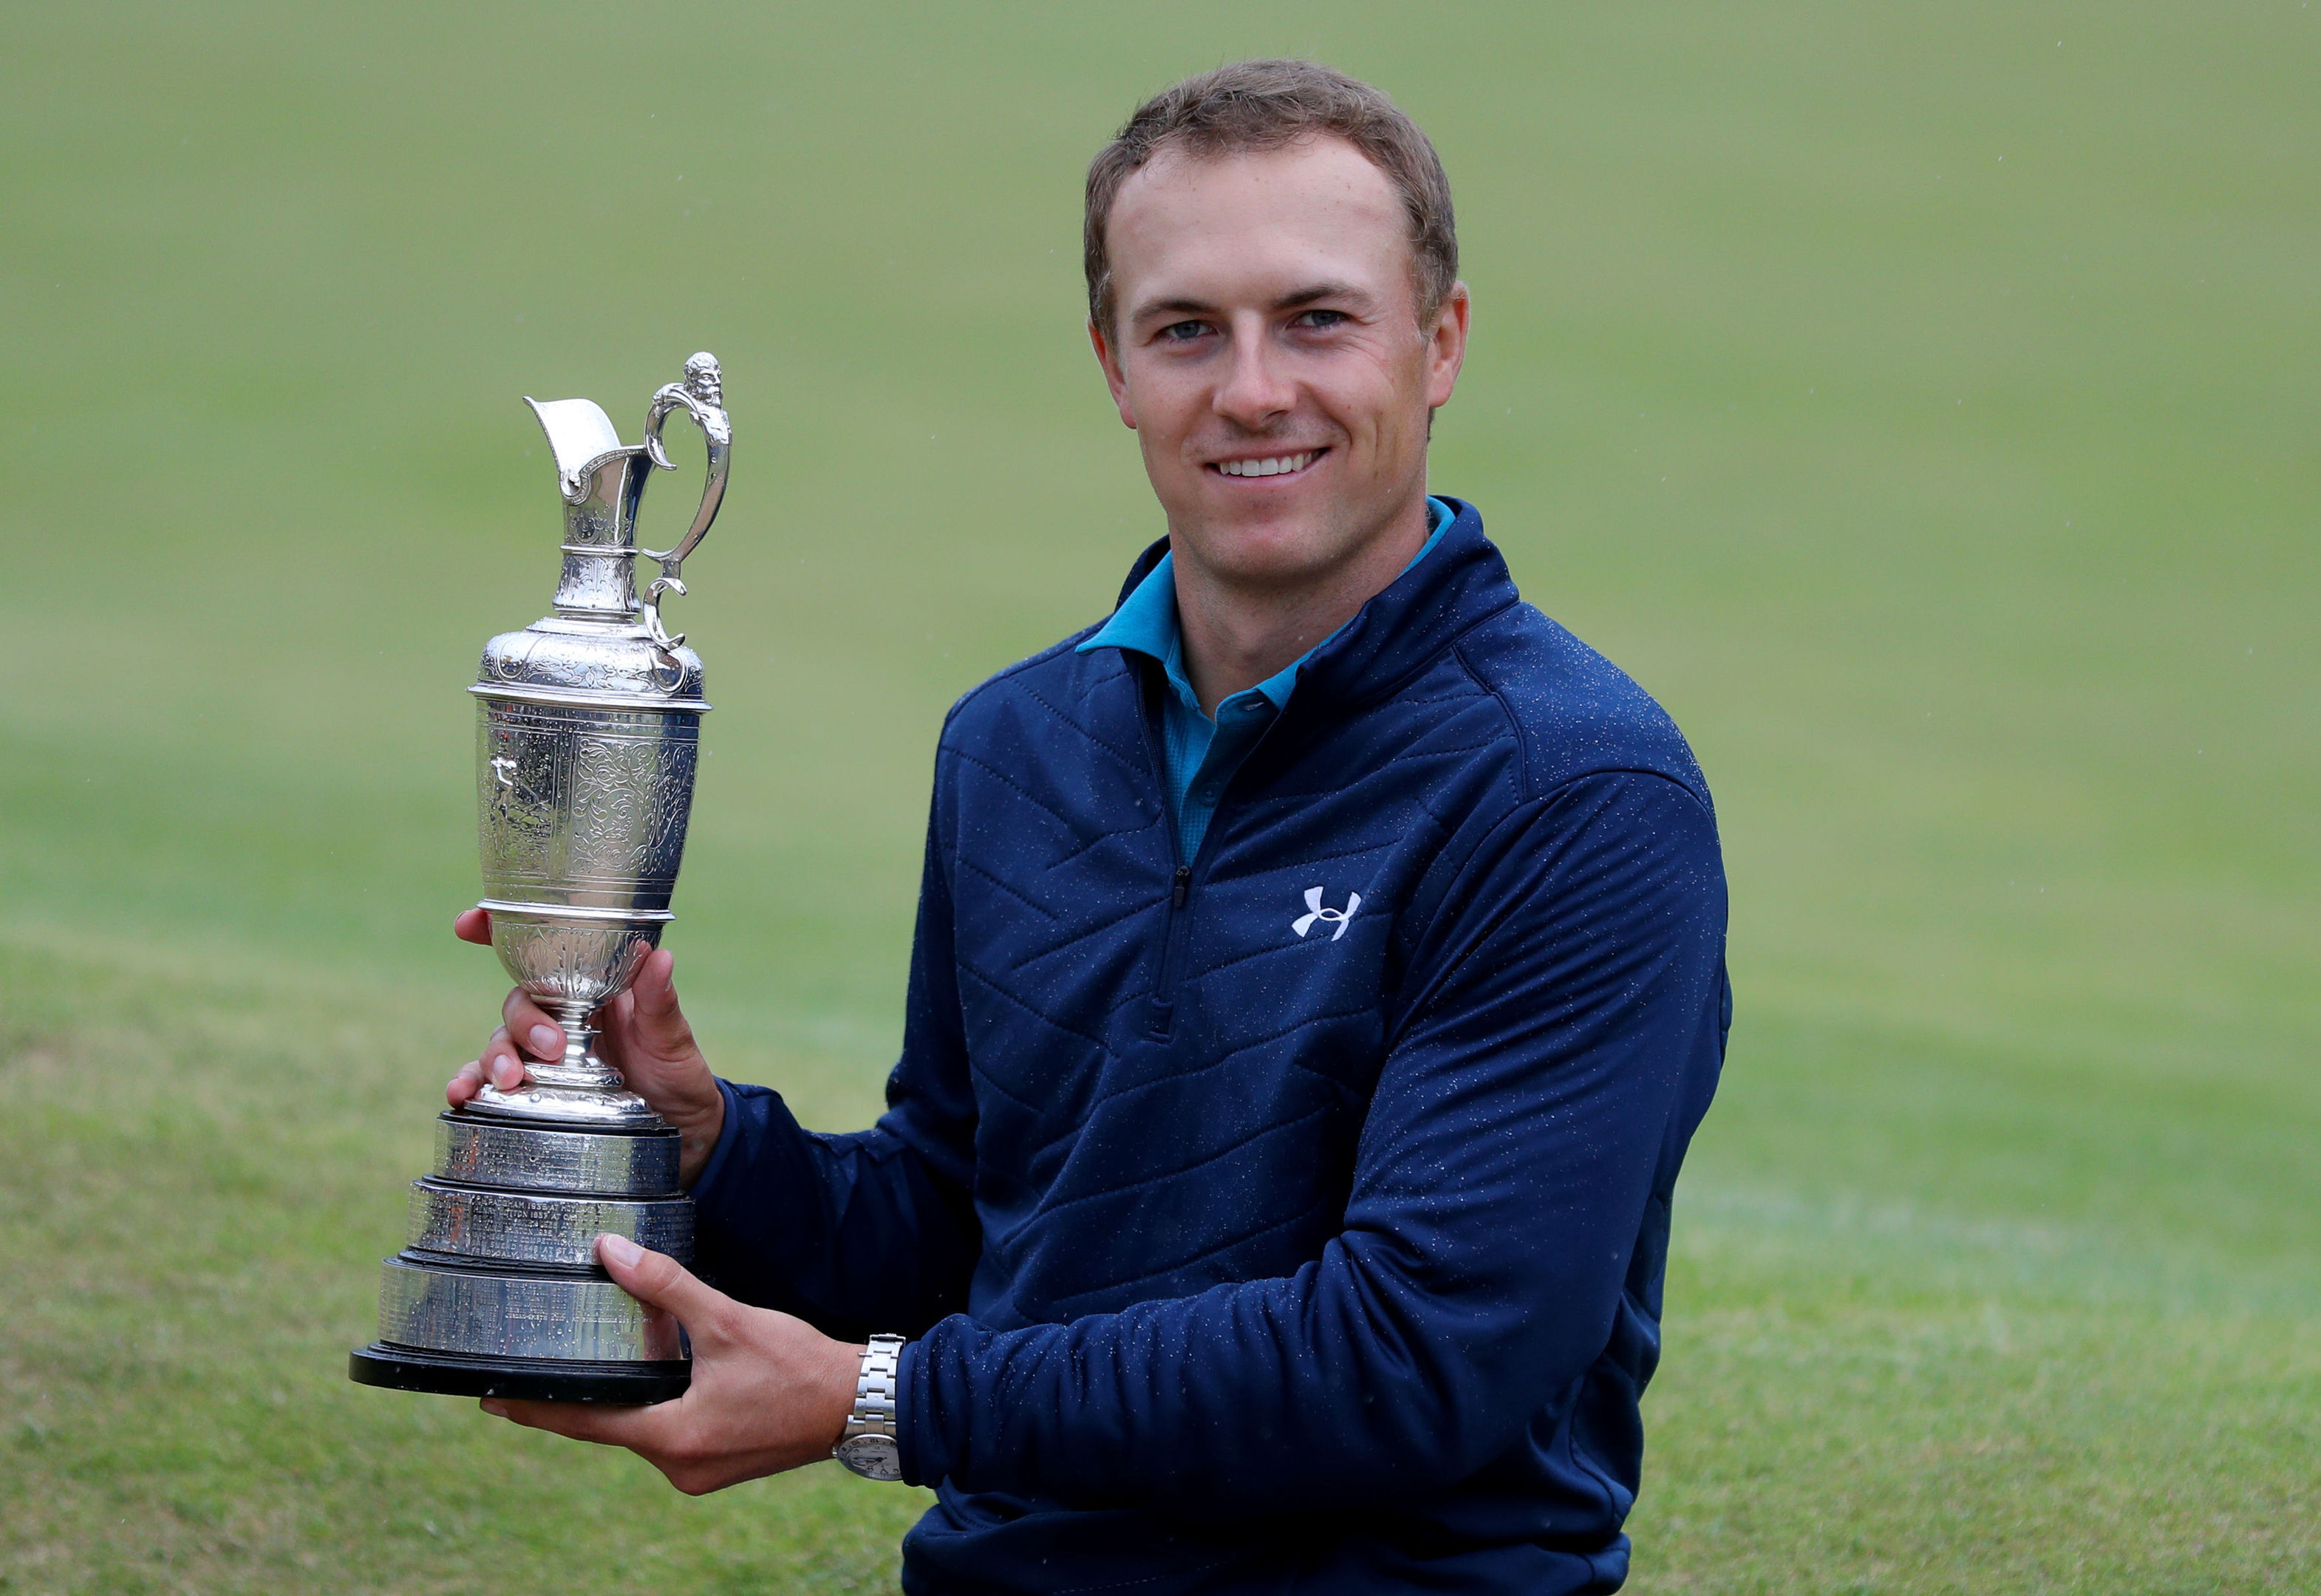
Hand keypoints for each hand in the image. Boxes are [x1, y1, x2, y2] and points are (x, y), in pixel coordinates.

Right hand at [445, 909, 725, 1184]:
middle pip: (520, 1001)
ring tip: (509, 1078)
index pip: (543, 953)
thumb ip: (659, 1002)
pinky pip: (490, 1083)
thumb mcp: (672, 1039)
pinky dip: (470, 1084)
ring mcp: (543, 1054)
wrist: (681, 1130)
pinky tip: (461, 1096)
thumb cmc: (677, 1075)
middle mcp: (562, 1016)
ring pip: (501, 1040)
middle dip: (523, 1020)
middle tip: (550, 1047)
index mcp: (592, 989)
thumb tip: (658, 955)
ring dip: (495, 1054)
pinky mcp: (534, 1090)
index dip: (500, 931)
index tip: (470, 922)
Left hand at [481, 1234, 863, 1494]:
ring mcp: (700, 1469)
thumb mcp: (727, 1319)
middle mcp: (679, 1466)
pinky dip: (653, 1405)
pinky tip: (650, 1375)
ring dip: (619, 1399)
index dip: (533, 1408)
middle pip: (607, 1428)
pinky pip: (669, 1431)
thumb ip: (665, 1286)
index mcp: (672, 1438)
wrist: (860, 1403)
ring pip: (641, 1428)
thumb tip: (610, 1249)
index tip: (488, 1399)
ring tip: (586, 1364)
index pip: (582, 1422)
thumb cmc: (798, 1366)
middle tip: (529, 1371)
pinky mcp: (719, 1460)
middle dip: (572, 1398)